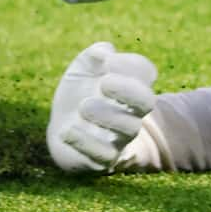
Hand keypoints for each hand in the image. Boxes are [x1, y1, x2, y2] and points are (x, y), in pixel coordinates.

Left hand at [46, 41, 157, 174]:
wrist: (63, 126)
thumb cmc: (79, 91)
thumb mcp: (83, 68)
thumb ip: (93, 55)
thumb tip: (104, 53)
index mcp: (129, 85)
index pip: (146, 71)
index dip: (131, 64)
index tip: (107, 61)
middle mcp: (131, 111)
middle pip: (147, 101)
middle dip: (128, 90)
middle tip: (104, 83)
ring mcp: (120, 136)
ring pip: (130, 128)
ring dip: (107, 115)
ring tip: (83, 106)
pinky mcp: (103, 158)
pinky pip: (104, 155)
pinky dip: (86, 142)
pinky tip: (67, 130)